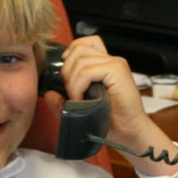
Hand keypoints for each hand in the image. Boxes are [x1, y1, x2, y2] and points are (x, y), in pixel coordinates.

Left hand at [58, 36, 177, 173]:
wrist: (129, 134)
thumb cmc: (110, 122)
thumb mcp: (80, 110)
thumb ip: (63, 102)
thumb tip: (49, 94)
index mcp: (105, 64)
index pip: (84, 43)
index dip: (70, 54)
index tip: (67, 75)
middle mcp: (111, 60)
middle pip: (78, 49)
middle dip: (67, 70)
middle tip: (72, 93)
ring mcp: (115, 64)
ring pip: (80, 60)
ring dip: (72, 82)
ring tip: (78, 99)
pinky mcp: (117, 71)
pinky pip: (87, 71)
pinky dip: (78, 86)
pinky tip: (82, 99)